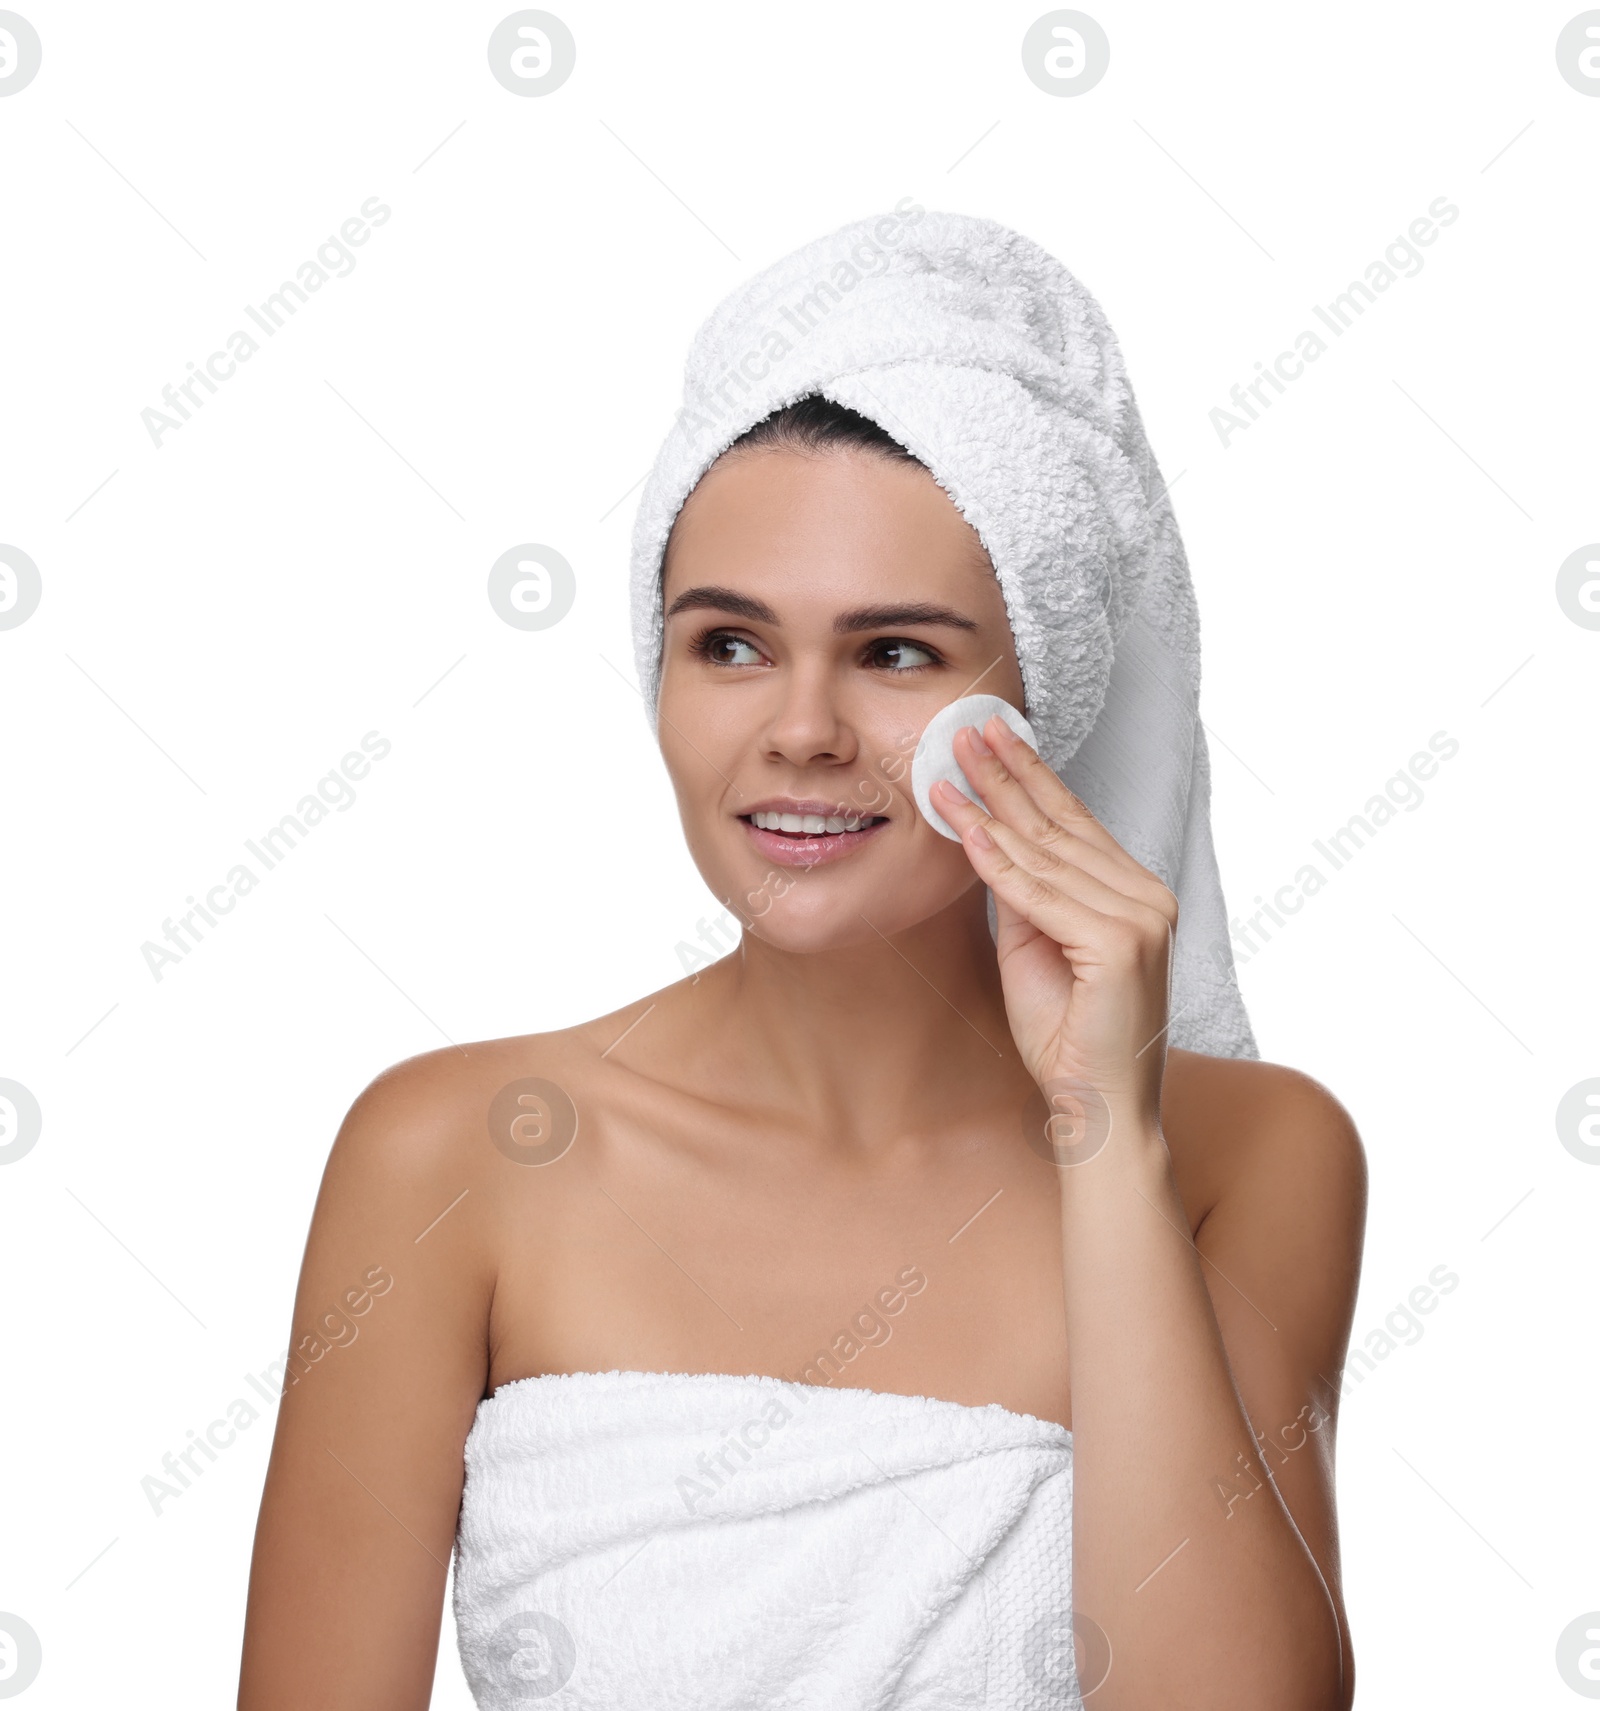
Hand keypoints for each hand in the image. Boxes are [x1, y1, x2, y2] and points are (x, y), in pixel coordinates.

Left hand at [930, 715, 1178, 1125]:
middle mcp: (1147, 898)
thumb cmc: (1067, 1039)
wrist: (1096, 1109)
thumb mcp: (1034, 947)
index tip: (990, 739)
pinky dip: (998, 861)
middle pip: (1060, 825)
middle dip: (1007, 775)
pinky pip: (1040, 894)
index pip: (1074, 823)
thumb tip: (991, 838)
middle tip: (964, 729)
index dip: (1029, 778)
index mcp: (1135, 896)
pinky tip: (965, 828)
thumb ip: (1024, 894)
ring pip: (1045, 853)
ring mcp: (1141, 918)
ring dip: (991, 806)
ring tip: (949, 768)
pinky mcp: (1120, 944)